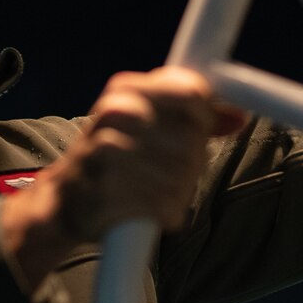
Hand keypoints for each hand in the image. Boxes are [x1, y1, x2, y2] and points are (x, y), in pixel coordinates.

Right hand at [1, 67, 245, 290]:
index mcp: (124, 90)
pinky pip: (164, 204)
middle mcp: (115, 114)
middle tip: (175, 172)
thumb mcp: (145, 124)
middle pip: (192, 141)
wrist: (64, 199)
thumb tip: (238, 116)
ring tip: (160, 192)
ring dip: (180, 191)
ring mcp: (107, 153)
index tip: (199, 132)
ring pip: (182, 175)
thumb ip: (192, 116)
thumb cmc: (113, 157)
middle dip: (192, 163)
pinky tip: (152, 210)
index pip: (192, 93)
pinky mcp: (107, 192)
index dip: (206, 116)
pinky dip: (167, 212)